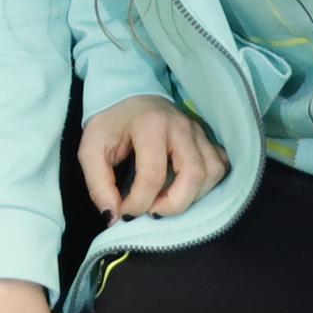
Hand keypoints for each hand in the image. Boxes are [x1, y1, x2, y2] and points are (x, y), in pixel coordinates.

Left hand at [75, 96, 221, 217]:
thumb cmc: (110, 124)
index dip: (139, 203)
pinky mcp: (209, 138)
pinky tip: (185, 189)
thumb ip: (98, 184)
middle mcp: (181, 126)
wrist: (127, 95)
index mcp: (150, 125)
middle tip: (152, 211)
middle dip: (173, 204)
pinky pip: (220, 166)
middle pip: (193, 175)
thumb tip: (114, 217)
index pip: (153, 175)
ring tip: (166, 201)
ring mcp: (199, 132)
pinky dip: (208, 185)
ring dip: (192, 196)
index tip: (125, 212)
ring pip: (212, 173)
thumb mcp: (91, 150)